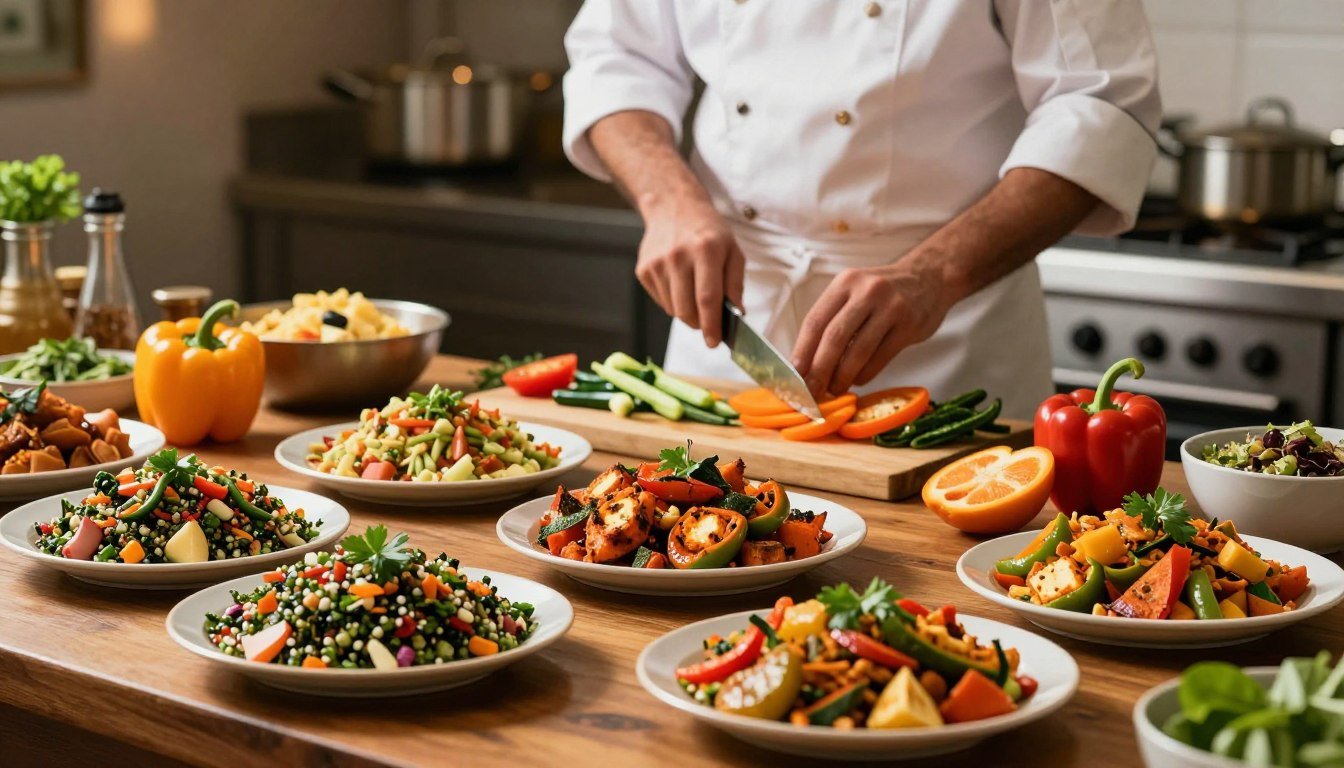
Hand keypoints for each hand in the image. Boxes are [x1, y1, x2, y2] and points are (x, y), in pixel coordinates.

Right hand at [635, 195, 744, 347]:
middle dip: (699, 323)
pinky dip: (673, 301)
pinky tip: (679, 282)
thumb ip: (735, 284)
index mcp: (705, 250)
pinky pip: (660, 301)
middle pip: (686, 310)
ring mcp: (657, 264)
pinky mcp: (644, 270)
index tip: (714, 342)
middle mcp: (678, 257)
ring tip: (693, 291)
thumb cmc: (708, 231)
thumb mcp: (732, 251)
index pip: (707, 298)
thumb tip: (736, 315)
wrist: (674, 207)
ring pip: (672, 309)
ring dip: (686, 311)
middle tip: (708, 319)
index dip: (711, 325)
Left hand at [791, 261, 951, 397]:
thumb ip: (833, 319)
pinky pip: (881, 357)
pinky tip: (858, 380)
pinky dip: (865, 374)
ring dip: (843, 376)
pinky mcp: (909, 325)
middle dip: (819, 370)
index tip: (794, 376)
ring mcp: (891, 307)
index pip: (815, 321)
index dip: (802, 352)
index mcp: (845, 282)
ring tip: (835, 389)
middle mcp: (867, 291)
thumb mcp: (855, 292)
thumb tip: (805, 361)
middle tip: (812, 391)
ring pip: (858, 350)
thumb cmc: (883, 293)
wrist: (930, 278)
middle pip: (834, 337)